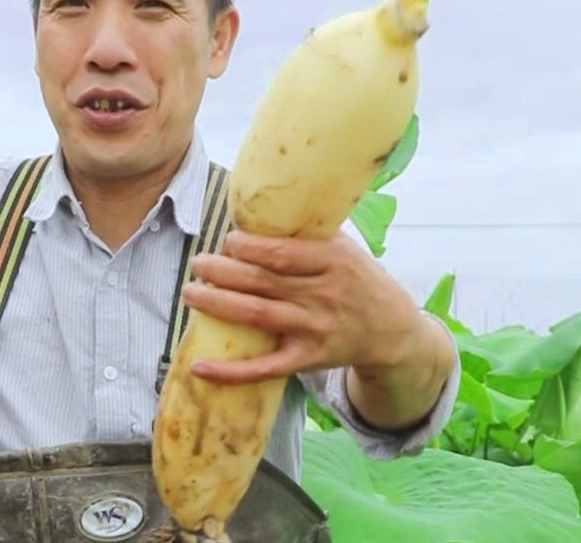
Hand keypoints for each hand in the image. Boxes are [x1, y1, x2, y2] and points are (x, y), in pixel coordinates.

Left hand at [181, 229, 429, 384]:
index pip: (281, 253)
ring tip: (189, 292)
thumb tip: (255, 209)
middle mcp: (323, 295)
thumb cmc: (356, 278)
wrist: (391, 330)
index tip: (227, 241)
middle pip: (262, 282)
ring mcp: (313, 329)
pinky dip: (231, 371)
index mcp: (332, 260)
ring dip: (217, 305)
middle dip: (222, 272)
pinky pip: (264, 368)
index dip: (248, 247)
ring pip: (257, 316)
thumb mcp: (342, 247)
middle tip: (197, 264)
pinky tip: (199, 367)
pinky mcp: (306, 359)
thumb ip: (305, 231)